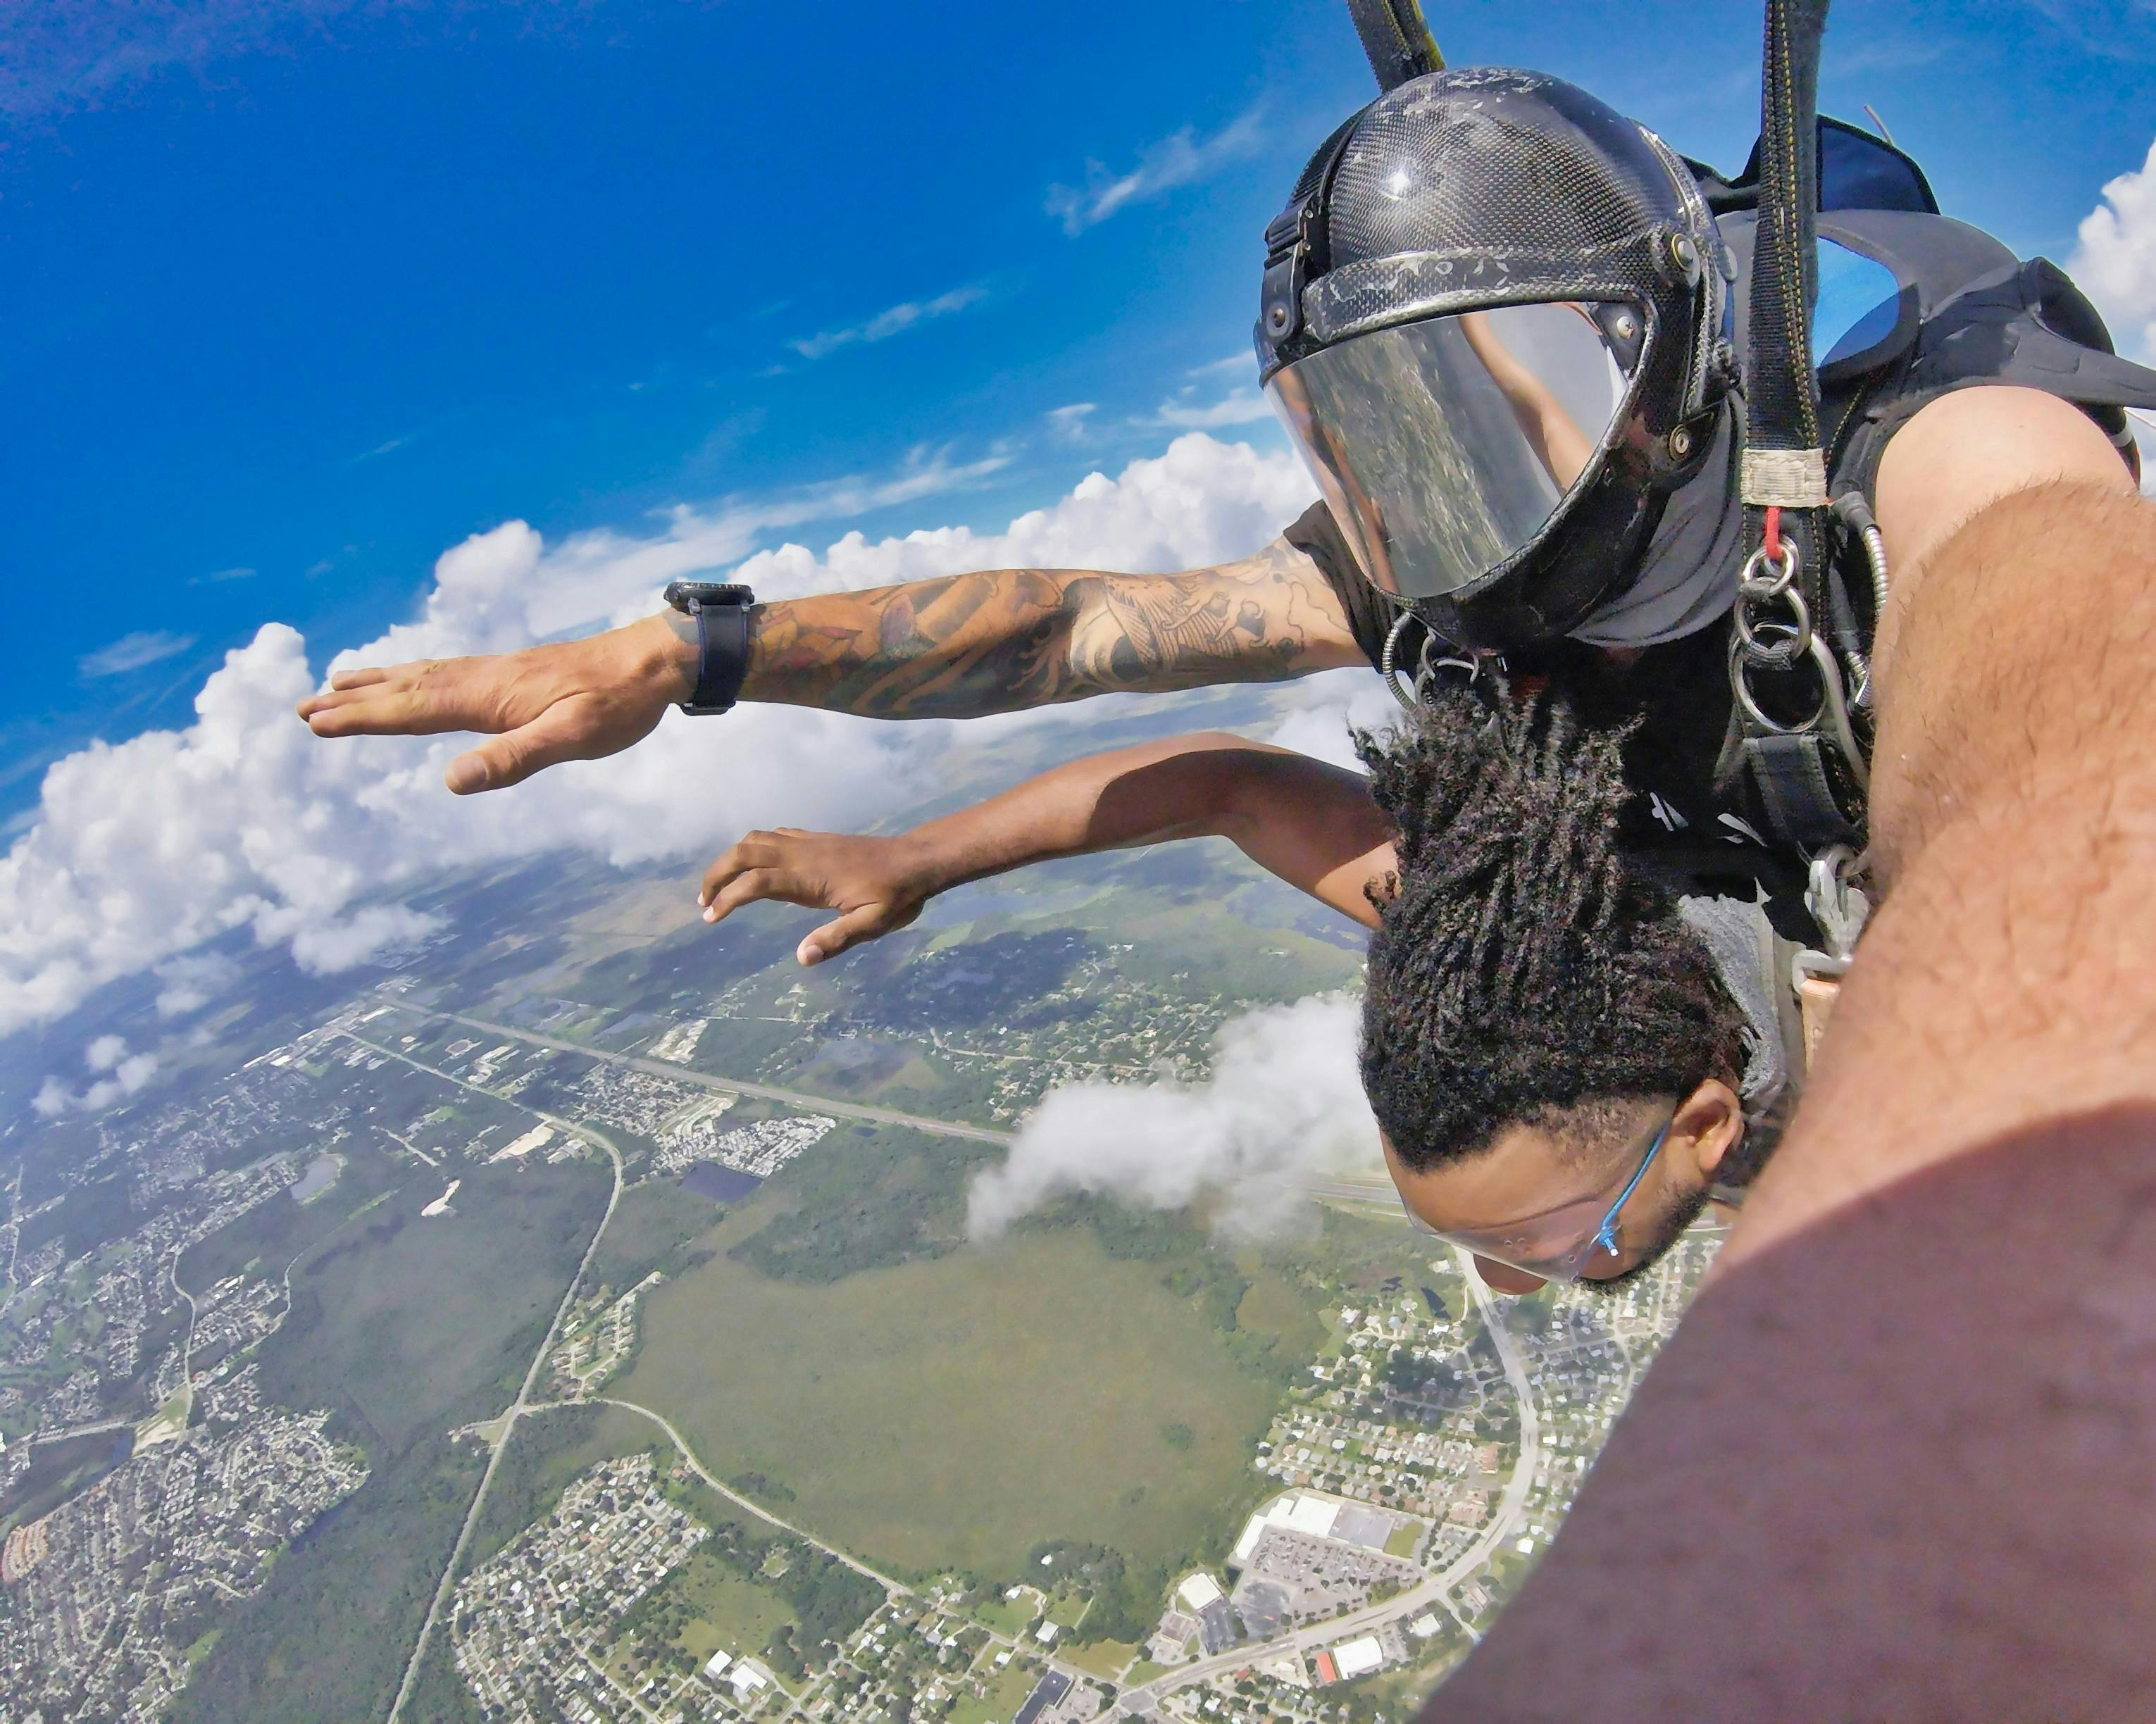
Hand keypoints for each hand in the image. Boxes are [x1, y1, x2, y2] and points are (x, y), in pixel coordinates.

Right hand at [296, 614, 697, 793]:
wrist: (654, 661)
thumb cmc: (618, 704)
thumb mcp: (572, 739)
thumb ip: (513, 759)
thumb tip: (451, 780)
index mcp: (488, 696)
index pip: (412, 710)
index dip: (363, 718)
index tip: (317, 723)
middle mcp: (483, 678)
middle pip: (405, 689)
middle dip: (354, 701)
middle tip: (302, 708)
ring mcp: (495, 672)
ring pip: (422, 676)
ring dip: (377, 684)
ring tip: (336, 685)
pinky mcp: (512, 672)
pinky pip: (445, 672)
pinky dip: (413, 676)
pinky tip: (413, 680)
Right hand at [698, 829, 940, 965]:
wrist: (916, 860)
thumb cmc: (896, 895)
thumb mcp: (872, 924)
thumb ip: (837, 938)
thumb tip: (803, 957)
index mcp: (809, 875)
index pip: (754, 883)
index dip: (727, 899)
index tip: (710, 918)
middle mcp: (802, 852)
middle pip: (743, 853)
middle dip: (716, 874)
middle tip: (703, 903)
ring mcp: (808, 842)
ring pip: (755, 839)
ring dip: (731, 859)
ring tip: (720, 887)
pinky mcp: (816, 839)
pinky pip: (774, 835)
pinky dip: (753, 848)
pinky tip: (755, 866)